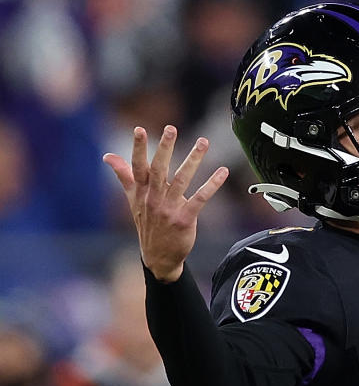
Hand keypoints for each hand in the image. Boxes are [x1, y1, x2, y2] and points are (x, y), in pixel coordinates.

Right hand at [104, 125, 228, 281]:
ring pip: (182, 179)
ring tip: (203, 141)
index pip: (138, 166)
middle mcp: (154, 198)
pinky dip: (212, 184)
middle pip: (159, 169)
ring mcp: (169, 208)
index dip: (138, 148)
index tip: (139, 129)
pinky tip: (223, 171)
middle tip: (171, 129)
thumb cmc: (147, 224)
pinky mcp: (185, 218)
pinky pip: (200, 198)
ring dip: (193, 159)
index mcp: (142, 192)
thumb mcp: (133, 200)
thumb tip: (108, 156)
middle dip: (165, 148)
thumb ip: (124, 175)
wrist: (158, 256)